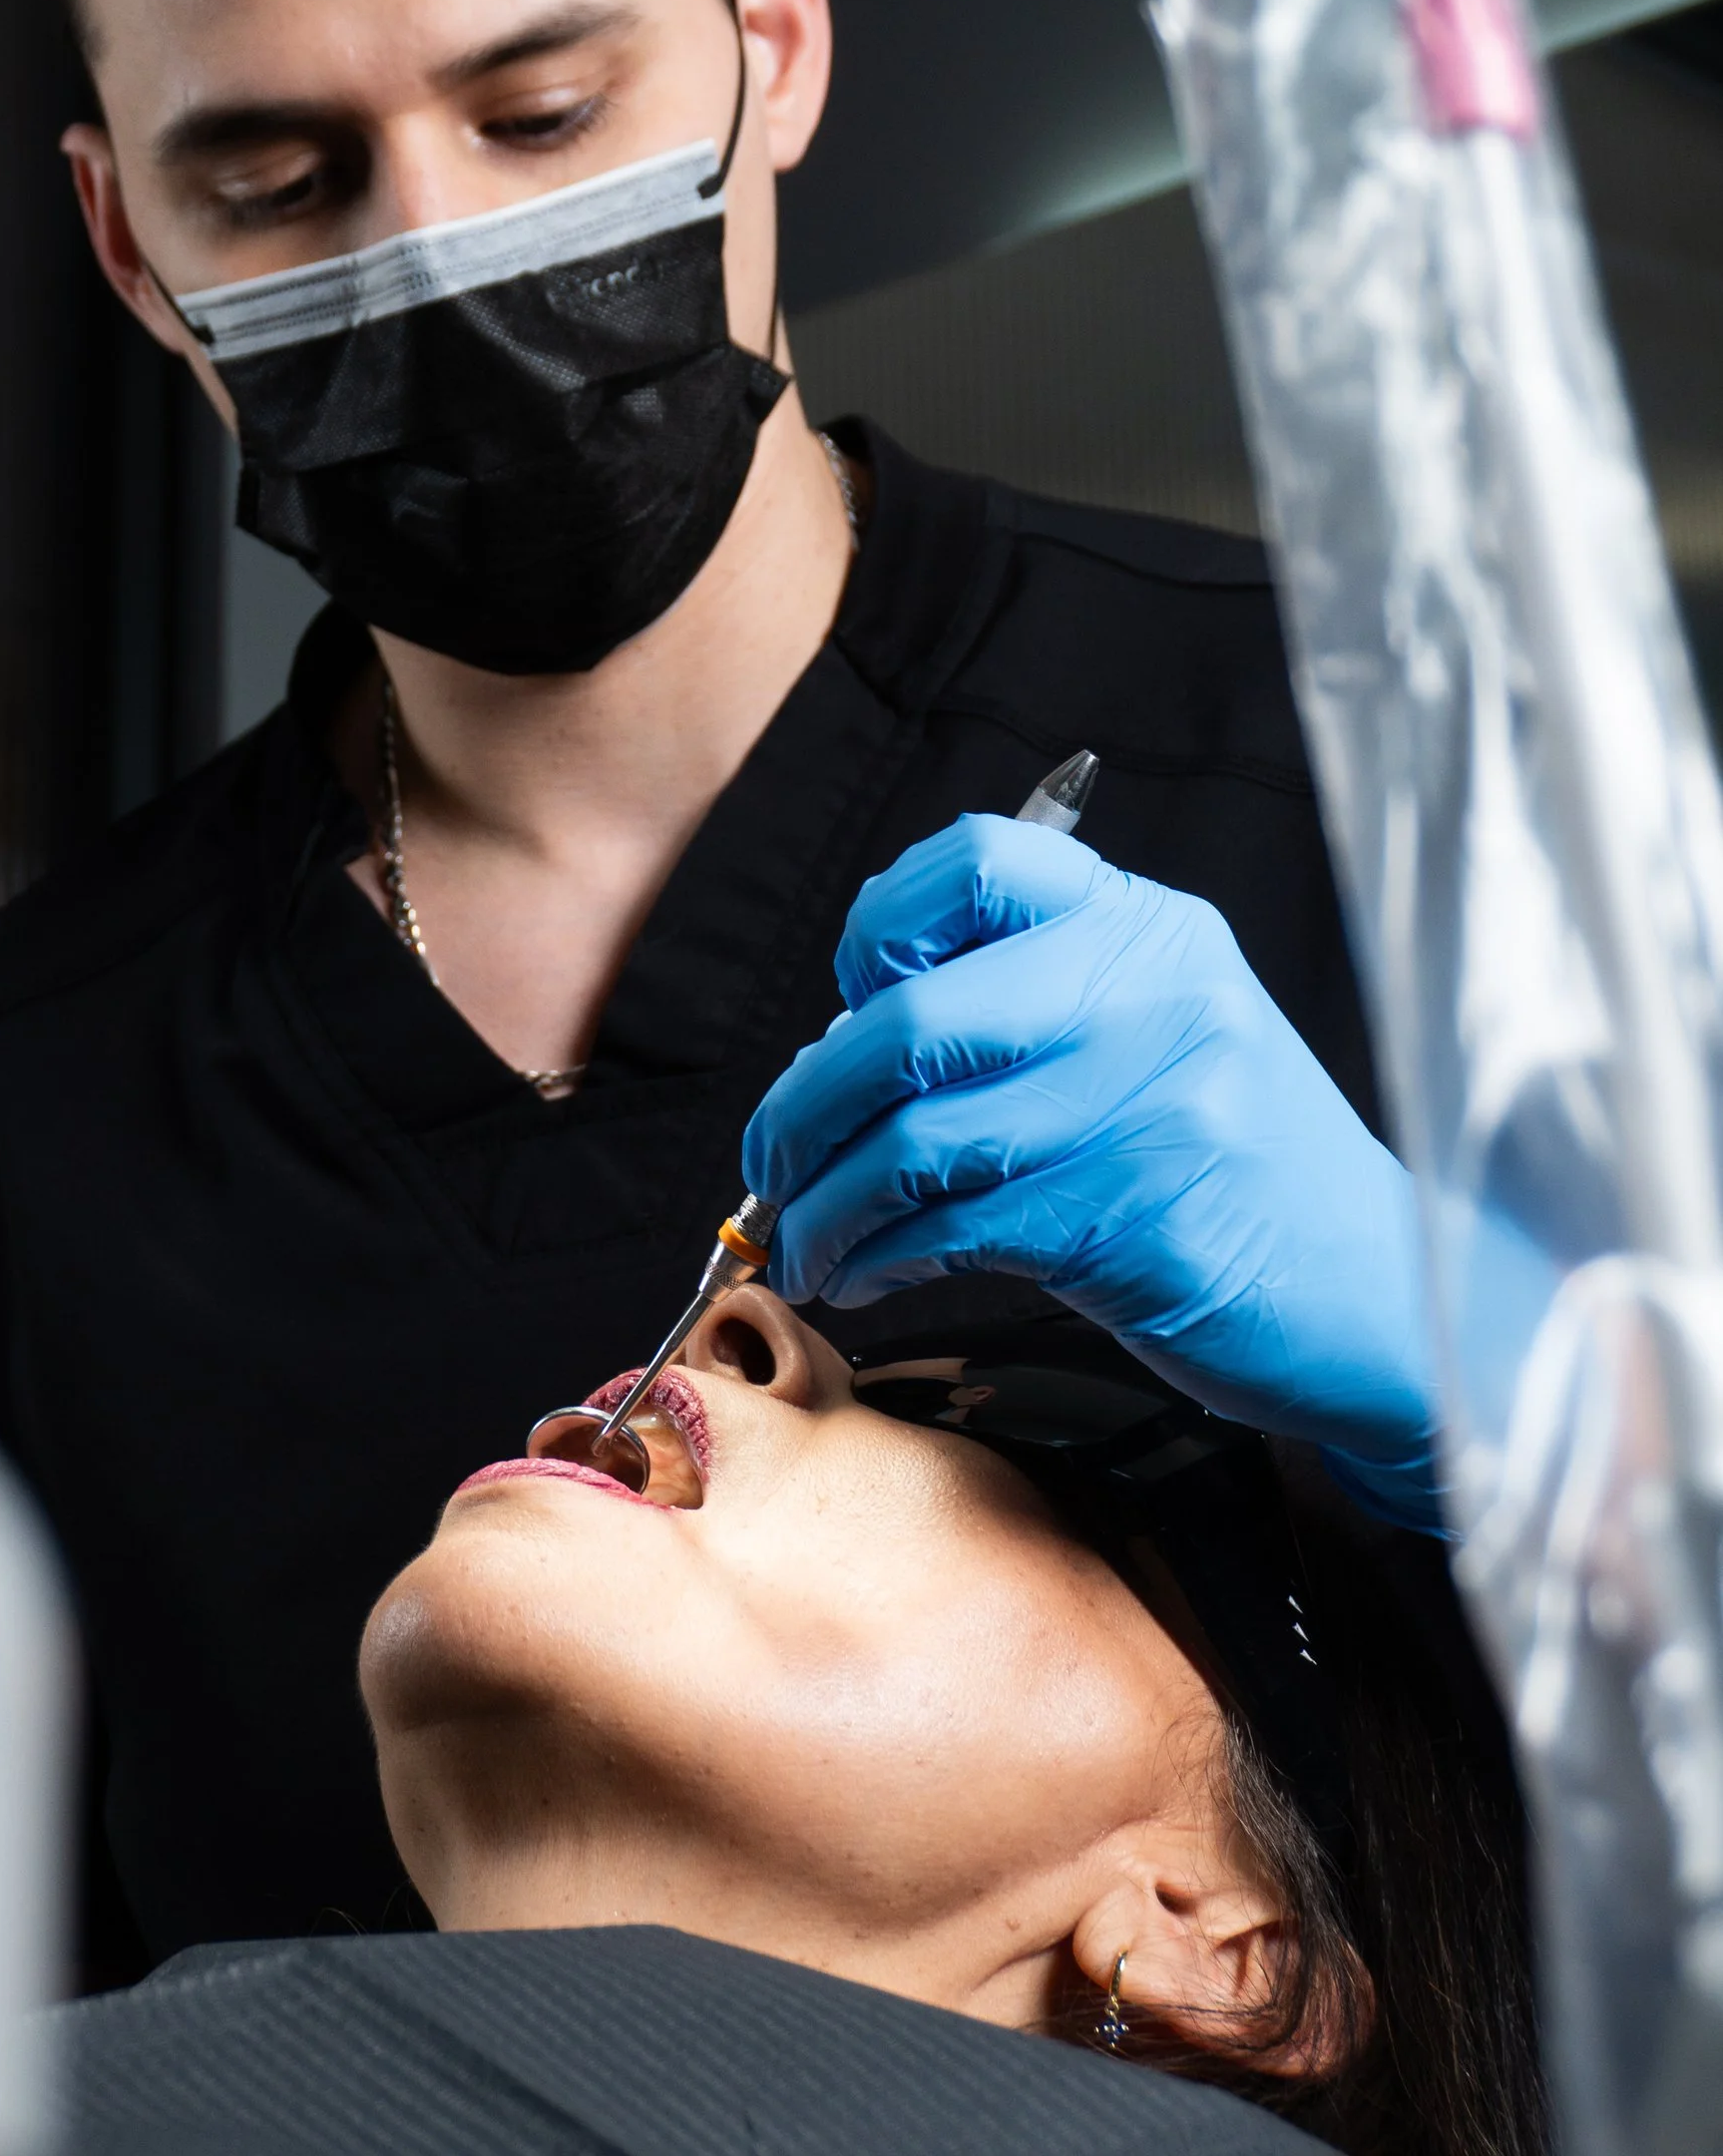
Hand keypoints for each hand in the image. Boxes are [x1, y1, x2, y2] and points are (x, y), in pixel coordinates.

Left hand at [743, 818, 1436, 1511]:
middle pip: (910, 1020)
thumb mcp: (1161, 1037)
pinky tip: (869, 1273)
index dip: (880, 930)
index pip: (976, 861)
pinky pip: (956, 1229)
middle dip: (803, 1107)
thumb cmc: (1237, 1171)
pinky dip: (882, 1256)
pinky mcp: (1136, 1221)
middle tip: (772, 1166)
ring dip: (828, 1205)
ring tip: (807, 1242)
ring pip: (916, 1139)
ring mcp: (1149, 1107)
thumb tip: (835, 1053)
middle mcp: (1151, 995)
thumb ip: (1025, 1009)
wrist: (1383, 1293)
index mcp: (1148, 927)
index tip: (850, 1008)